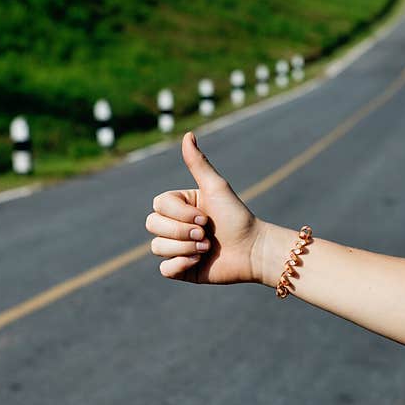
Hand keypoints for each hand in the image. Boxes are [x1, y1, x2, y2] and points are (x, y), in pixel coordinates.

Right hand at [146, 132, 265, 283]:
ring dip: (184, 248)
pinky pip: (164, 269)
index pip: (158, 205)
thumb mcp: (216, 188)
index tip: (205, 217)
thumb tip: (188, 134)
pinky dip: (180, 265)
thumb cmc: (237, 217)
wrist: (253, 250)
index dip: (178, 214)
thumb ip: (198, 164)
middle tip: (206, 235)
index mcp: (179, 205)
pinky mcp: (181, 269)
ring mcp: (176, 248)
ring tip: (207, 249)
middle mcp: (175, 225)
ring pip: (156, 248)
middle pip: (152, 225)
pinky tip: (199, 262)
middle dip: (180, 232)